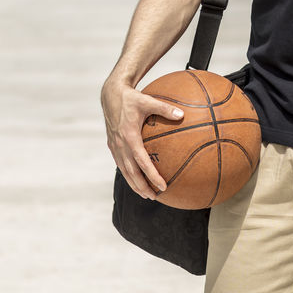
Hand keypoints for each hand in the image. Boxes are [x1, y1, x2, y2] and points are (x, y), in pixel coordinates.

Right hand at [101, 75, 184, 199]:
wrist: (110, 94)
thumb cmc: (131, 98)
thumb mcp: (148, 100)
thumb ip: (165, 108)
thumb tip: (182, 114)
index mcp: (129, 136)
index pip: (142, 162)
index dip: (152, 176)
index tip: (163, 186)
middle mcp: (120, 144)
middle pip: (131, 172)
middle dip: (142, 187)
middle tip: (155, 197)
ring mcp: (115, 146)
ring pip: (124, 171)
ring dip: (134, 184)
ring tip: (146, 194)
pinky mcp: (112, 145)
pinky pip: (120, 164)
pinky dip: (128, 174)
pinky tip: (135, 179)